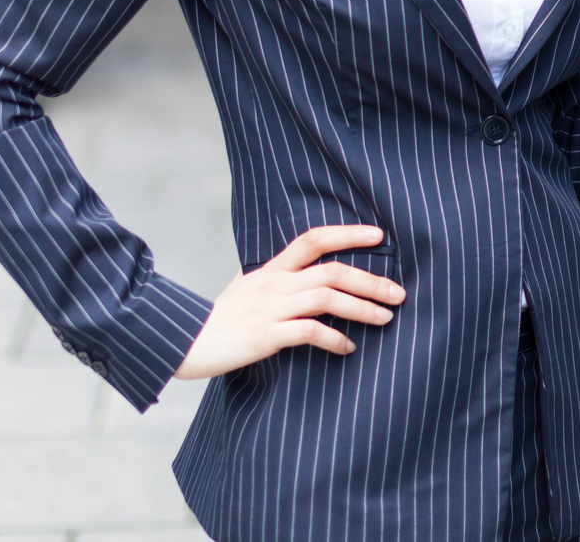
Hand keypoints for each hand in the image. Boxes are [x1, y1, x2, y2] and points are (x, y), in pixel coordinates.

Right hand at [174, 225, 404, 379]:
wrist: (181, 342)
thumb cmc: (216, 319)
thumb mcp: (243, 288)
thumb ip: (272, 278)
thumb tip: (296, 271)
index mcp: (271, 269)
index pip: (313, 239)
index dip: (348, 233)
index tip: (379, 235)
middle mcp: (274, 283)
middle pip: (332, 271)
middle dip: (370, 280)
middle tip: (398, 293)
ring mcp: (270, 308)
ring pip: (327, 298)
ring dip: (362, 308)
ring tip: (385, 318)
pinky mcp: (265, 335)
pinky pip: (310, 332)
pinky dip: (335, 339)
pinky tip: (349, 347)